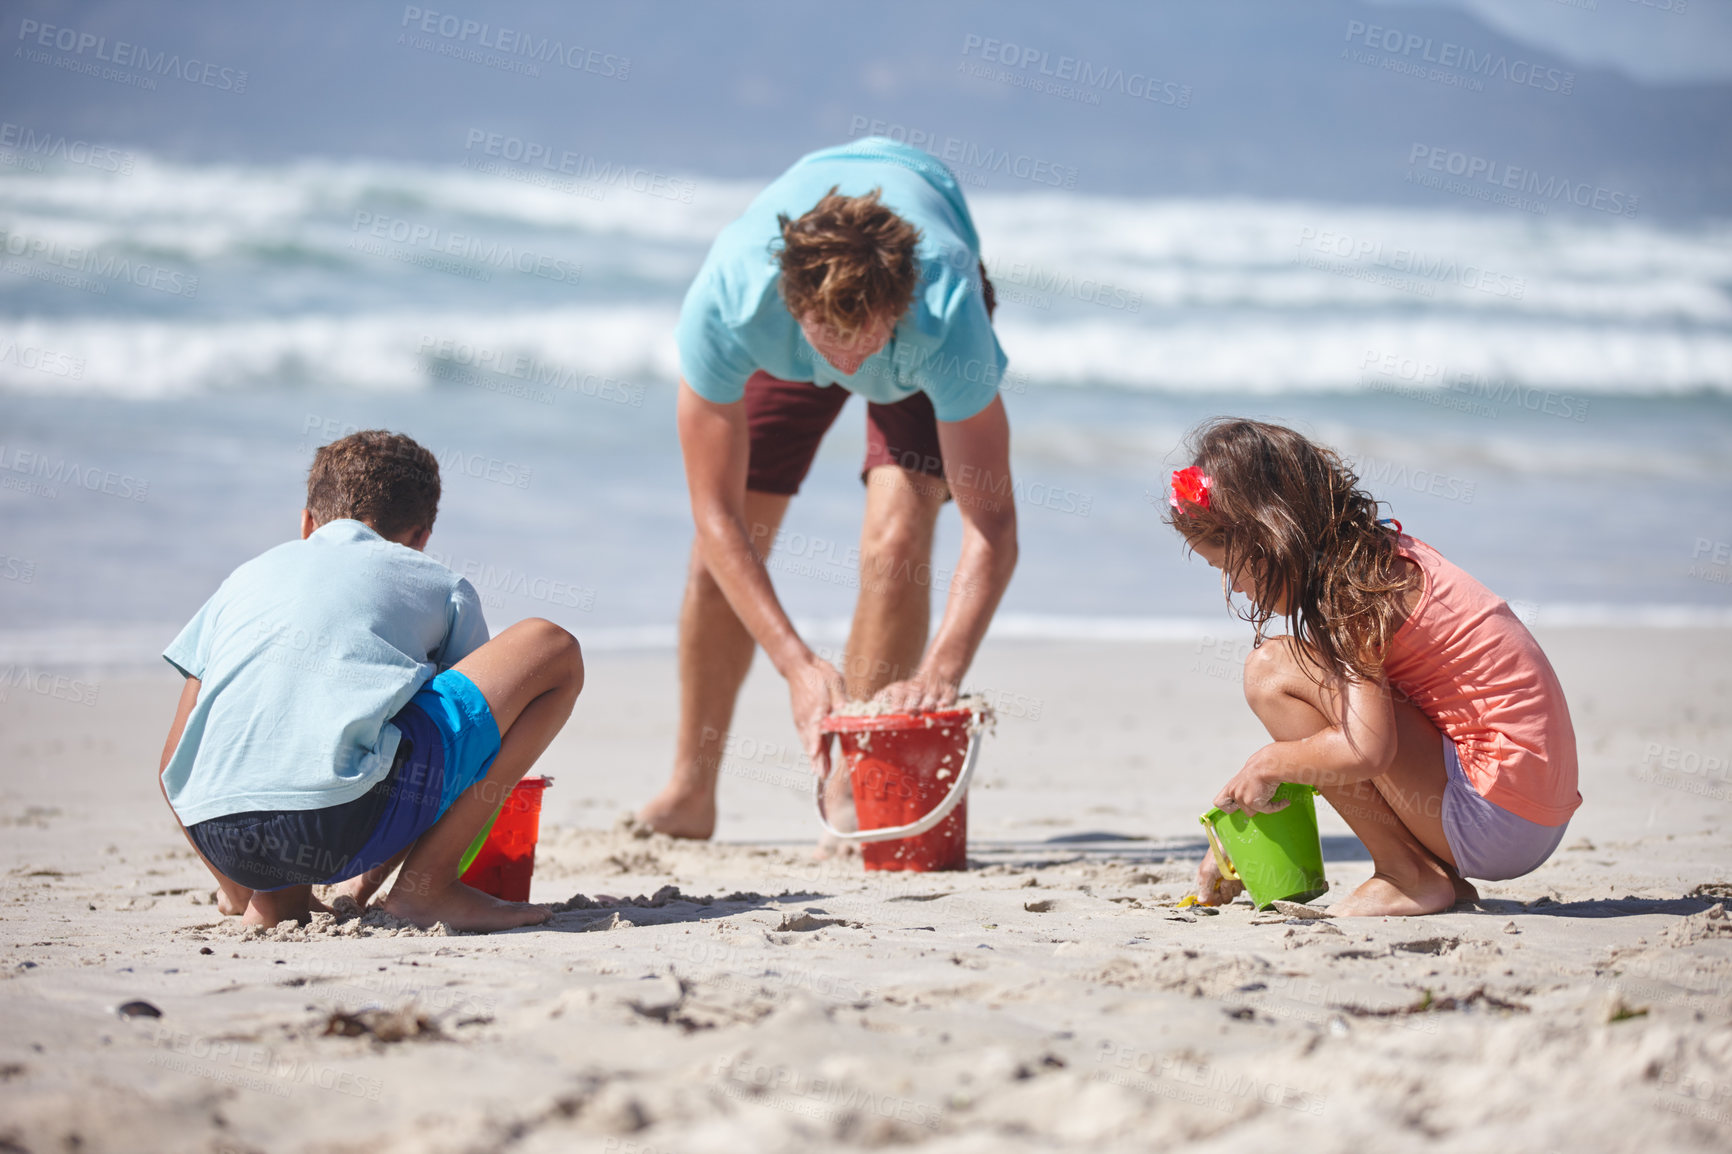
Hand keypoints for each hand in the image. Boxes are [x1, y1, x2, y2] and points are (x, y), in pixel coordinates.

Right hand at [789, 656, 846, 778]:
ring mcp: (801, 719)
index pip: (815, 731)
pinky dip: (810, 749)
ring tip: (819, 774)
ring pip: (807, 742)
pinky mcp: (801, 720)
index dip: (816, 746)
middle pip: (811, 742)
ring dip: (813, 758)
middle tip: (822, 776)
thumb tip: (843, 710)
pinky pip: (806, 738)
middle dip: (817, 759)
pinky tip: (815, 759)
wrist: (799, 667)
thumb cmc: (820, 673)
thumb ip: (839, 697)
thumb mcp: (834, 680)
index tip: (817, 759)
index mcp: (815, 708)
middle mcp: (806, 717)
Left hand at [869, 669, 959, 714]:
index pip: (899, 693)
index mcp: (904, 688)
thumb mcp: (896, 690)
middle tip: (909, 710)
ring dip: (928, 701)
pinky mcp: (949, 691)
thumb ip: (885, 695)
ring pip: (932, 695)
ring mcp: (935, 689)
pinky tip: (943, 705)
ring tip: (925, 708)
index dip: (898, 700)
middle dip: (912, 703)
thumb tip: (875, 699)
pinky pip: (950, 694)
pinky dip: (947, 700)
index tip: (895, 708)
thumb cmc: (911, 691)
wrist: (935, 675)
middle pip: (916, 695)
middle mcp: (919, 688)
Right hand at [1195, 849, 1243, 906]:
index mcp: (1208, 881)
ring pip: (1234, 894)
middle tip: (1224, 879)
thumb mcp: (1207, 871)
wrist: (1235, 844)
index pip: (1211, 899)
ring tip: (1232, 872)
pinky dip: (1242, 881)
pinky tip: (1240, 872)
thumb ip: (1205, 888)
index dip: (1214, 899)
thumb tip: (1201, 902)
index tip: (1216, 893)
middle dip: (1225, 890)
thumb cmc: (1218, 855)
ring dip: (1234, 884)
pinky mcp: (1244, 879)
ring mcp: (1233, 881)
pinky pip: (1244, 888)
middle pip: (1223, 899)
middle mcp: (1220, 883)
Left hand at [1211, 746, 1288, 814]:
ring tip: (1272, 795)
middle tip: (1262, 797)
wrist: (1268, 764)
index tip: (1235, 808)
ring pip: (1254, 812)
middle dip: (1253, 806)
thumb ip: (1245, 787)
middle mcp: (1233, 793)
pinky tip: (1284, 802)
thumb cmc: (1261, 767)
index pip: (1219, 803)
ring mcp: (1241, 798)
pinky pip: (1268, 810)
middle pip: (1243, 809)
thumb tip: (1253, 795)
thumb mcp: (1249, 777)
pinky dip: (1278, 806)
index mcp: (1231, 786)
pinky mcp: (1251, 802)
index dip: (1228, 807)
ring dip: (1264, 806)